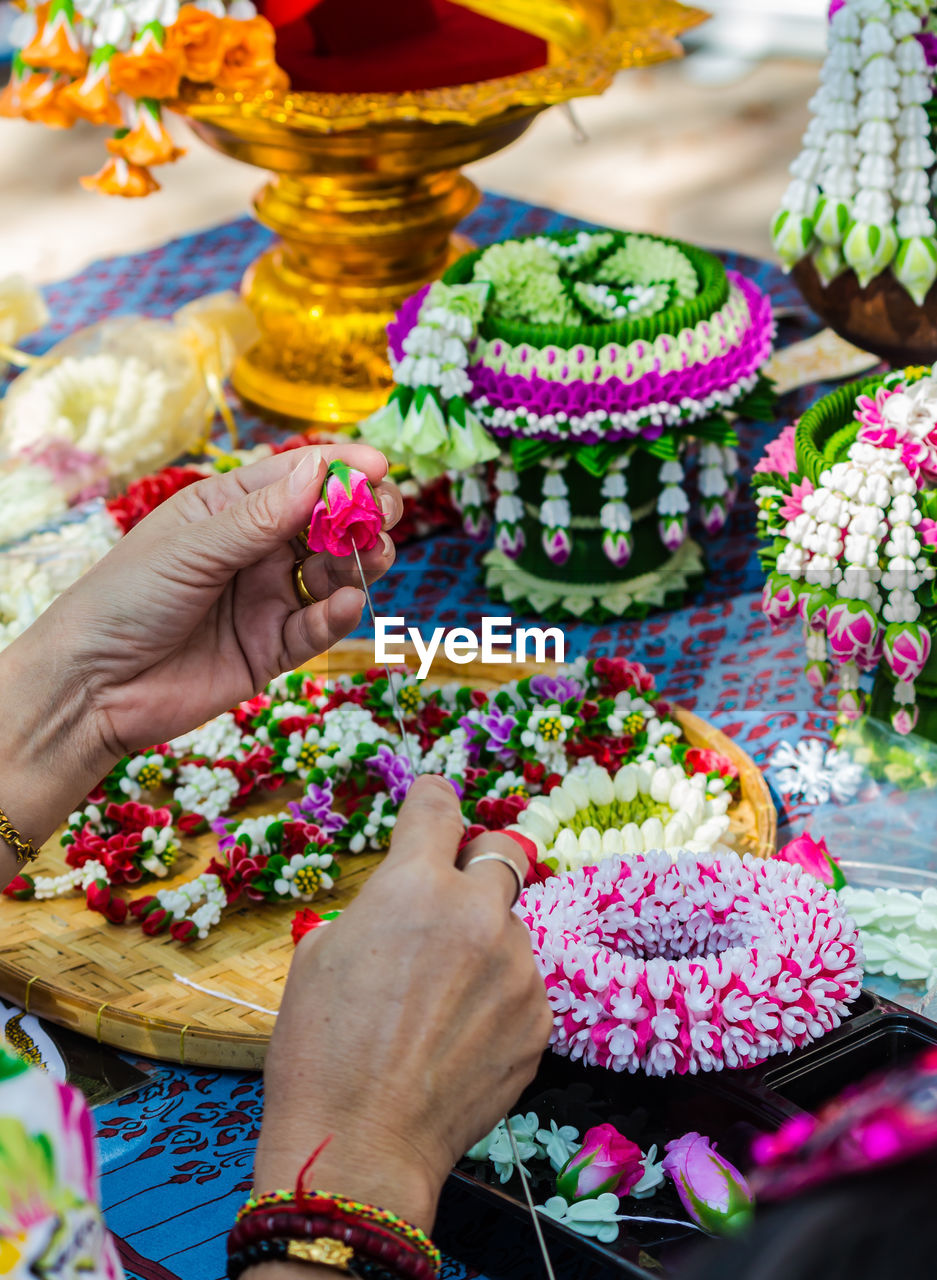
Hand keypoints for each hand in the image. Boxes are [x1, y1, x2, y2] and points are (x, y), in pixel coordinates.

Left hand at [0, 444, 400, 872]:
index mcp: (228, 512)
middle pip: (326, 525)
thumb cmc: (124, 600)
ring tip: (373, 555)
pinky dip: (337, 614)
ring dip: (359, 561)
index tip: (378, 464)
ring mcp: (266, 600)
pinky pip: (318, 627)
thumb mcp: (191, 549)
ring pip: (332, 573)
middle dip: (360, 515)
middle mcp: (254, 552)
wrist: (93, 688)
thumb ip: (259, 518)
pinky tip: (344, 602)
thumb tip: (318, 473)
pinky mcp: (273, 649)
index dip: (339, 470)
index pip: (294, 479)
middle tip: (383, 515)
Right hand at [255, 776, 552, 1231]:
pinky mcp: (539, 1019)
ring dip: (484, 942)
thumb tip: (401, 905)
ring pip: (511, 927)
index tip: (434, 800)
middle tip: (454, 892)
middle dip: (479, 860)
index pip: (439, 806)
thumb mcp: (320, 954)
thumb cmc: (320, 1049)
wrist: (360, 1144)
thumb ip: (376, 908)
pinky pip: (523, 984)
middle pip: (503, 852)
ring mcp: (517, 968)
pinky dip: (498, 996)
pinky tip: (460, 1036)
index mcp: (414, 886)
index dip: (433, 798)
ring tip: (442, 1000)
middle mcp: (477, 914)